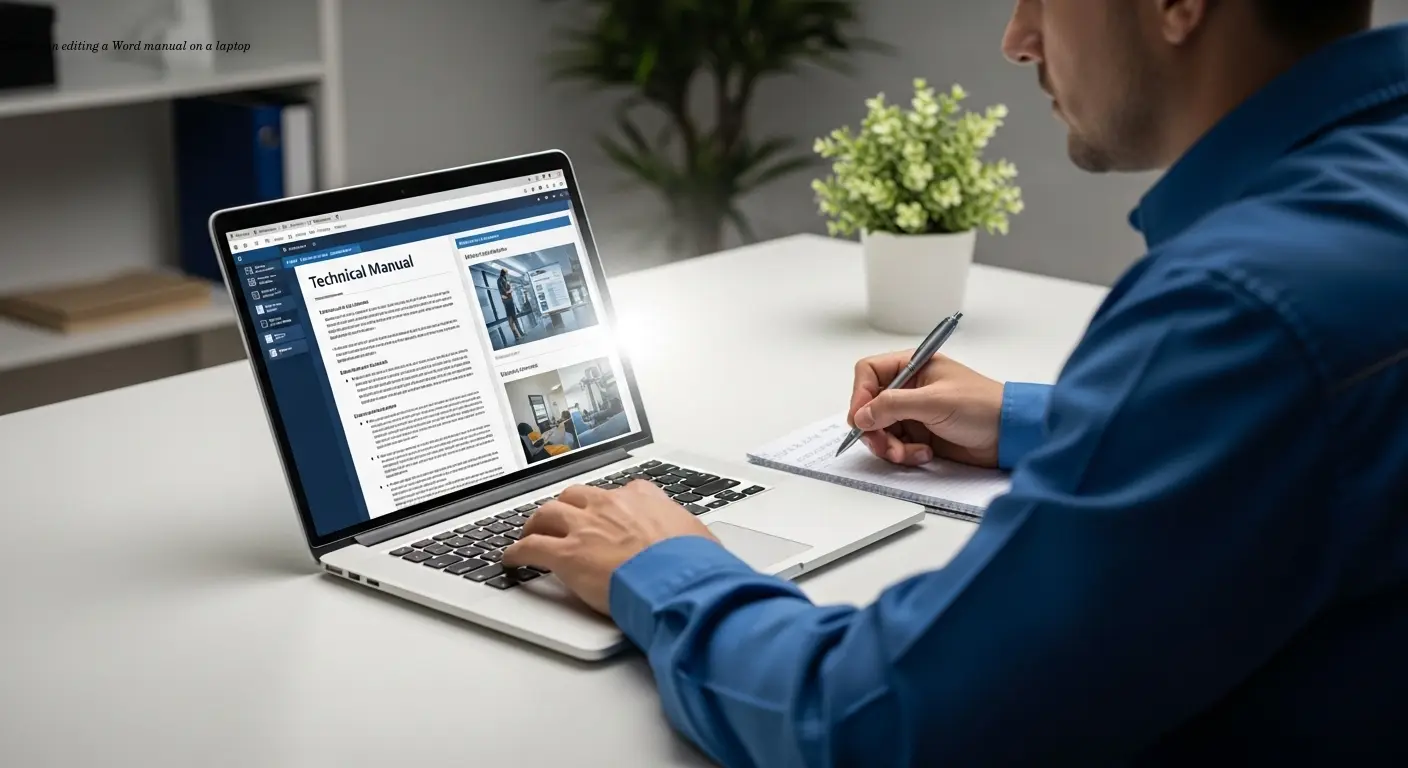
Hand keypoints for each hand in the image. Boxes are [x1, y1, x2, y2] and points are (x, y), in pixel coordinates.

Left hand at [502, 481, 716, 614]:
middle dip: (565, 507)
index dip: (607, 504)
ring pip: (548, 513)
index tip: (604, 513)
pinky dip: (517, 552)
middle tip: (560, 519)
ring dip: (536, 523)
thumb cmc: (692, 563)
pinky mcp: (567, 554)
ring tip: (530, 533)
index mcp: (641, 498)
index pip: (618, 492)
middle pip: (575, 496)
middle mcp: (609, 505)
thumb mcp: (697, 537)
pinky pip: (532, 547)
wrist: (678, 580)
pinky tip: (512, 559)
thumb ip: (685, 534)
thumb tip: (695, 545)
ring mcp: (585, 527)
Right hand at [848, 350, 1003, 468]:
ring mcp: (914, 412)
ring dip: (889, 445)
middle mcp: (910, 387)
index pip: (869, 373)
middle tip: (883, 446)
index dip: (860, 395)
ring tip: (908, 453)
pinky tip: (924, 455)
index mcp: (913, 365)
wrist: (1010, 435)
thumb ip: (893, 405)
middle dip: (874, 428)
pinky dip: (904, 453)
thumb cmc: (982, 407)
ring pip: (880, 429)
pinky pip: (896, 445)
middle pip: (869, 405)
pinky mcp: (920, 435)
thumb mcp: (935, 402)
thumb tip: (861, 415)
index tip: (860, 419)